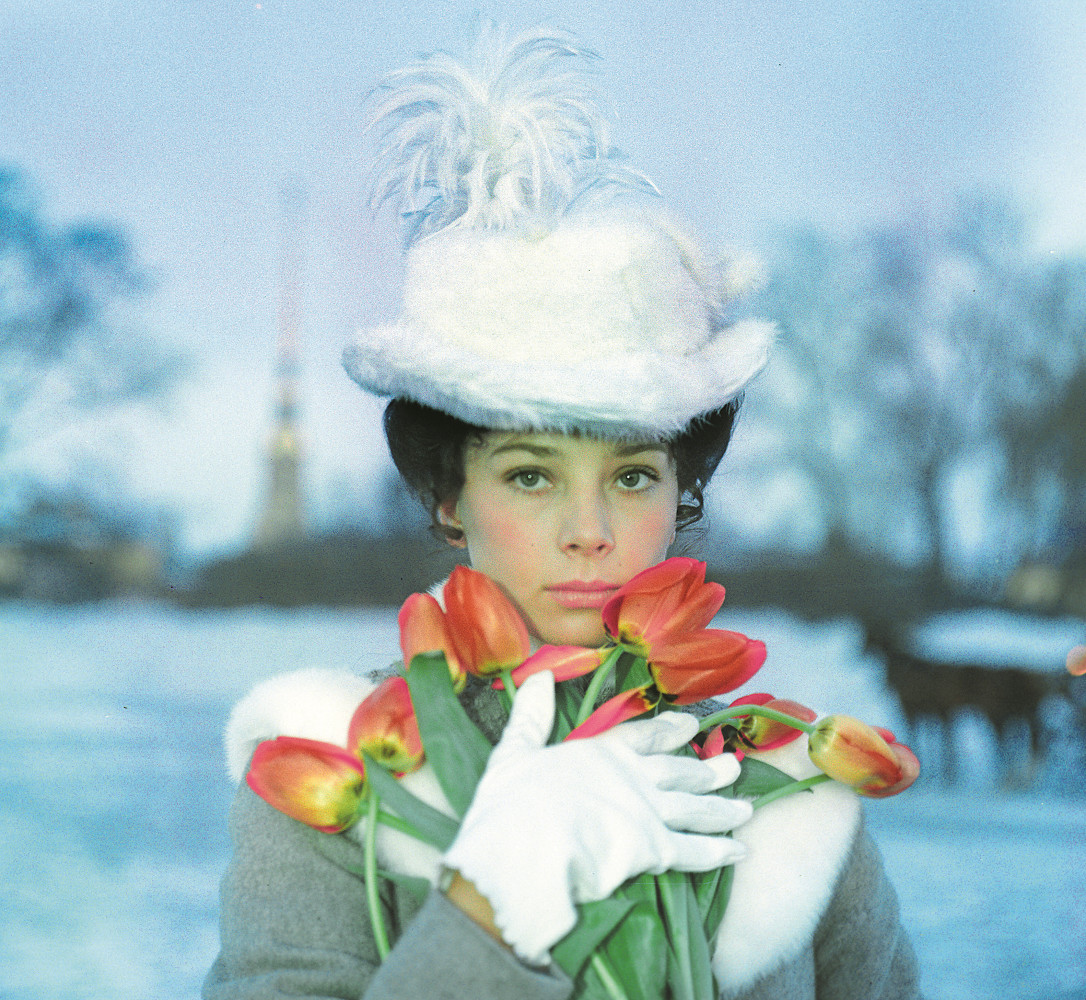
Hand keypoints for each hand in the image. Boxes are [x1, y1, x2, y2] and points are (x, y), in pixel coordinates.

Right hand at [442, 672, 751, 964]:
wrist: (526, 848)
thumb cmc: (512, 803)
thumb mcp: (515, 751)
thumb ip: (532, 716)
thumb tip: (540, 676)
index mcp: (602, 752)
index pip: (644, 736)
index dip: (670, 730)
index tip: (691, 727)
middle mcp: (634, 777)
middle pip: (681, 771)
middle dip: (709, 768)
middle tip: (734, 763)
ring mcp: (650, 812)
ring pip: (697, 808)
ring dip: (723, 807)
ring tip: (747, 807)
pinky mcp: (657, 850)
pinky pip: (697, 851)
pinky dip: (720, 851)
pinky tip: (740, 850)